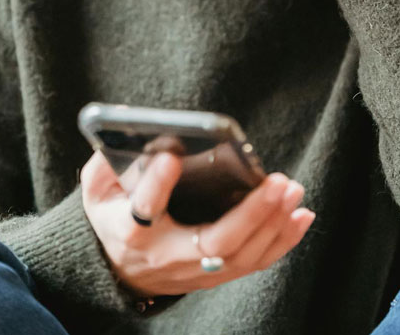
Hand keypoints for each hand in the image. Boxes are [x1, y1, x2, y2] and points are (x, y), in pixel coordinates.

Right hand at [80, 149, 314, 298]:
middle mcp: (167, 255)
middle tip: (276, 182)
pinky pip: (254, 263)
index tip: (171, 156)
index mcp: (130, 230)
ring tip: (292, 190)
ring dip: (273, 223)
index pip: (143, 210)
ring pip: (242, 255)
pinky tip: (301, 216)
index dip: (156, 185)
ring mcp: (195, 270)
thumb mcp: (98, 188)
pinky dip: (282, 241)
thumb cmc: (114, 215)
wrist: (121, 269)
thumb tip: (130, 124)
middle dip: (250, 213)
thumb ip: (108, 160)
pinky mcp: (215, 274)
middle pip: (214, 242)